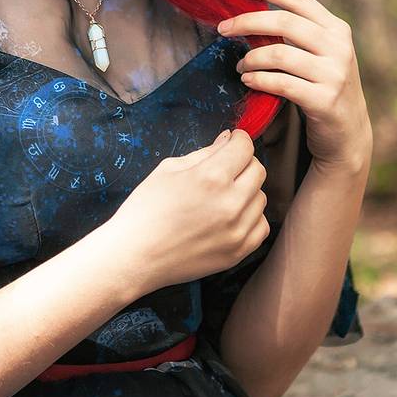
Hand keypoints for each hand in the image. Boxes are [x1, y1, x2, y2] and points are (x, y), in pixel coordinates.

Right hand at [109, 130, 269, 293]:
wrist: (134, 256)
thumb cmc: (145, 210)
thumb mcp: (168, 169)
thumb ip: (204, 153)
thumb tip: (228, 140)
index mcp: (211, 177)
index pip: (244, 147)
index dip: (238, 140)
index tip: (233, 142)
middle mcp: (230, 203)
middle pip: (258, 170)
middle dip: (244, 163)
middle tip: (226, 168)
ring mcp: (237, 231)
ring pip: (261, 198)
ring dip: (247, 191)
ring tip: (223, 196)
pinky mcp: (238, 252)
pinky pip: (261, 226)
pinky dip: (250, 218)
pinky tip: (230, 217)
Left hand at [217, 0, 373, 171]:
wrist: (348, 131)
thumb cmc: (324, 86)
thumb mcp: (322, 53)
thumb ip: (299, 32)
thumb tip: (254, 10)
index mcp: (337, 29)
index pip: (299, 0)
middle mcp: (339, 47)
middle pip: (285, 22)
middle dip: (248, 22)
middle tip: (223, 28)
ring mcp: (335, 74)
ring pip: (279, 54)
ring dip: (251, 58)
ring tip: (240, 65)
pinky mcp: (324, 100)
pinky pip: (281, 83)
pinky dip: (258, 79)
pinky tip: (248, 79)